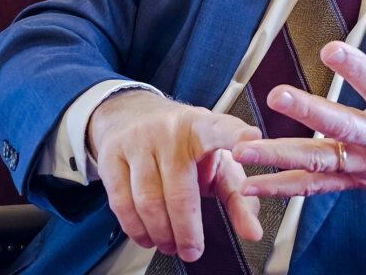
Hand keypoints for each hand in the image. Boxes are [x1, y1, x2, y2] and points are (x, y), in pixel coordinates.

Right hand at [88, 90, 263, 260]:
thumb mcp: (216, 163)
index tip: (253, 139)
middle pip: (180, 190)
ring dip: (161, 233)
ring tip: (170, 244)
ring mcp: (138, 141)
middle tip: (193, 250)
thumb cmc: (184, 145)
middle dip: (187, 230)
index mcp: (203, 126)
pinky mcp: (112, 155)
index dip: (237, 136)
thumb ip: (238, 197)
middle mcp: (170, 130)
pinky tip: (147, 235)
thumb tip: (252, 233)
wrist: (132, 115)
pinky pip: (122, 202)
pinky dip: (136, 229)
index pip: (222, 129)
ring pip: (148, 201)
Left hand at [232, 11, 365, 216]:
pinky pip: (314, 186)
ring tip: (240, 151)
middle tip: (276, 94)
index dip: (357, 69)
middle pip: (342, 128)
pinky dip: (279, 187)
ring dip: (278, 156)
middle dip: (308, 113)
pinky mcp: (356, 180)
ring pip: (318, 162)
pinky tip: (246, 184)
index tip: (331, 48)